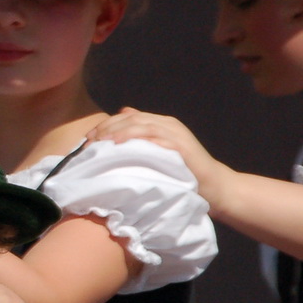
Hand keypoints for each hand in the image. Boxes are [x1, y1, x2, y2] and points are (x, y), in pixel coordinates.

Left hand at [86, 109, 234, 212]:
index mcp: (160, 123)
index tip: (87, 139)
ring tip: (101, 141)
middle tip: (89, 141)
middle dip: (106, 128)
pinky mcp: (180, 146)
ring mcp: (175, 133)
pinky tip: (121, 145)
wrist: (215, 186)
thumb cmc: (183, 172)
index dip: (105, 125)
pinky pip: (156, 137)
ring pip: (140, 125)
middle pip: (130, 118)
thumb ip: (142, 137)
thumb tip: (121, 118)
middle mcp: (167, 124)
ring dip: (117, 132)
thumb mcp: (158, 152)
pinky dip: (137, 139)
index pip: (127, 117)